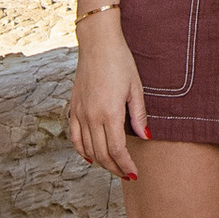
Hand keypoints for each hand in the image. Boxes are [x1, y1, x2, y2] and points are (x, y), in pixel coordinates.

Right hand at [69, 22, 147, 177]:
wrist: (97, 43)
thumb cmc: (120, 62)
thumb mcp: (135, 88)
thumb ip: (139, 115)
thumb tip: (145, 137)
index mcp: (110, 112)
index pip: (117, 149)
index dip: (126, 165)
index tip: (134, 173)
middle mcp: (92, 116)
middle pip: (102, 154)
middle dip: (115, 168)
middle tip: (126, 174)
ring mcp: (80, 113)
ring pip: (88, 149)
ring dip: (101, 162)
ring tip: (113, 167)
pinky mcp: (73, 108)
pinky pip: (75, 137)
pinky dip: (82, 151)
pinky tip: (91, 157)